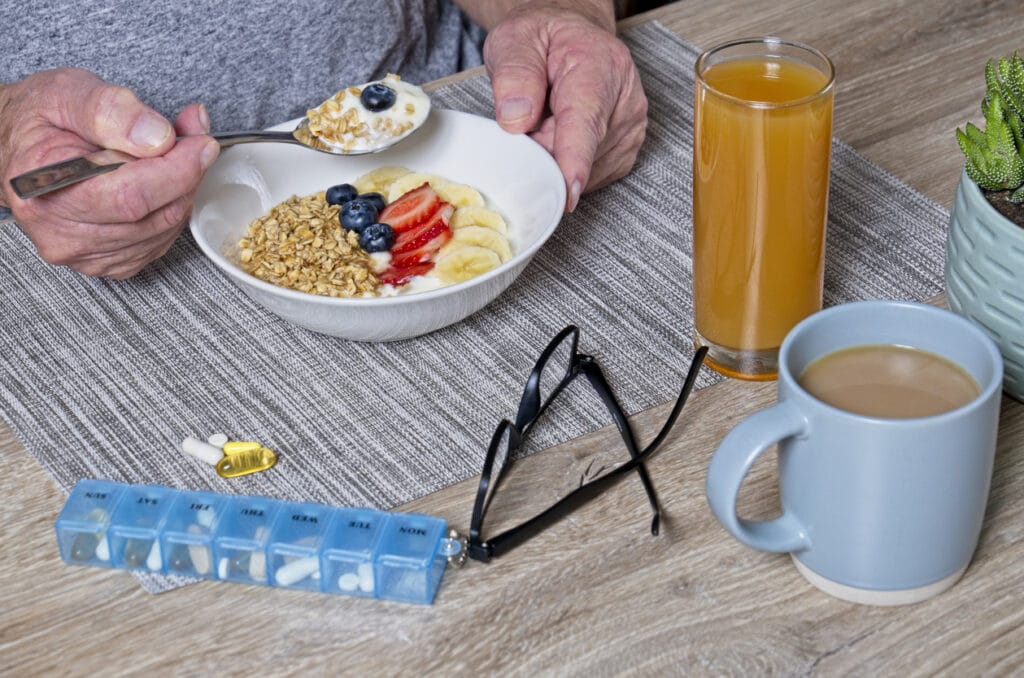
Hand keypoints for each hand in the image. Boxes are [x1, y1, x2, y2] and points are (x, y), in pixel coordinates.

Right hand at [0, 68, 218, 277]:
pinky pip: (160, 240)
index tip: (201, 142)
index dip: (177, 169)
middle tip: (194, 138)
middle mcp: (61, 232)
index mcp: (44, 189)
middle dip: (186, 173)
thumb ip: (112, 110)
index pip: (130, 194)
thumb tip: (157, 137)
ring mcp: (86, 254)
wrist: (20, 148)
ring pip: (164, 228)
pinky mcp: (109, 262)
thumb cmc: (41, 120)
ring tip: (174, 152)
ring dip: (183, 189)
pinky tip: (162, 181)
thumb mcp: (67, 92)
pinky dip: (172, 208)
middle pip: (153, 214)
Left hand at [483, 2, 646, 210]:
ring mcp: (630, 130)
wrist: (569, 38)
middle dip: (544, 151)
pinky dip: (568, 167)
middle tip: (526, 120)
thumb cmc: (544, 40)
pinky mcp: (625, 152)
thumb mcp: (515, 40)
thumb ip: (514, 75)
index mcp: (600, 67)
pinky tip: (560, 138)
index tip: (567, 193)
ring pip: (585, 172)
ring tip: (547, 121)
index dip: (574, 161)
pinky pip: (591, 178)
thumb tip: (516, 120)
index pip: (586, 123)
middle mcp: (625, 101)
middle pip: (580, 154)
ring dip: (556, 159)